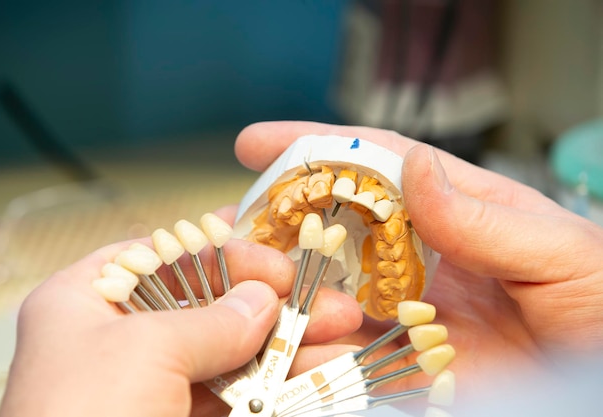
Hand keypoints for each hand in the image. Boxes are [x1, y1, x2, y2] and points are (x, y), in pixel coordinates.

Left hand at [0, 235, 363, 416]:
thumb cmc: (84, 416)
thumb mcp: (146, 350)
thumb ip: (213, 320)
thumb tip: (264, 300)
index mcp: (86, 304)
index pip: (163, 257)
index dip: (223, 255)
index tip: (277, 264)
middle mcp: (118, 342)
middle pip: (211, 306)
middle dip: (275, 305)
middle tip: (332, 305)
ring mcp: (153, 388)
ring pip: (234, 356)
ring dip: (291, 348)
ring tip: (345, 343)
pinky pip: (240, 398)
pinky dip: (281, 388)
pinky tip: (322, 376)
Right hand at [235, 121, 602, 403]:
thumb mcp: (561, 253)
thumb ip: (486, 217)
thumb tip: (417, 170)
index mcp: (457, 212)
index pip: (379, 167)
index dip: (318, 149)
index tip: (256, 144)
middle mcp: (421, 256)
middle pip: (335, 228)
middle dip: (279, 224)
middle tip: (234, 227)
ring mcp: (408, 311)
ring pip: (326, 290)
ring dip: (284, 288)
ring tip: (254, 289)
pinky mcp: (404, 365)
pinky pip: (345, 356)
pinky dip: (314, 351)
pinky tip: (294, 346)